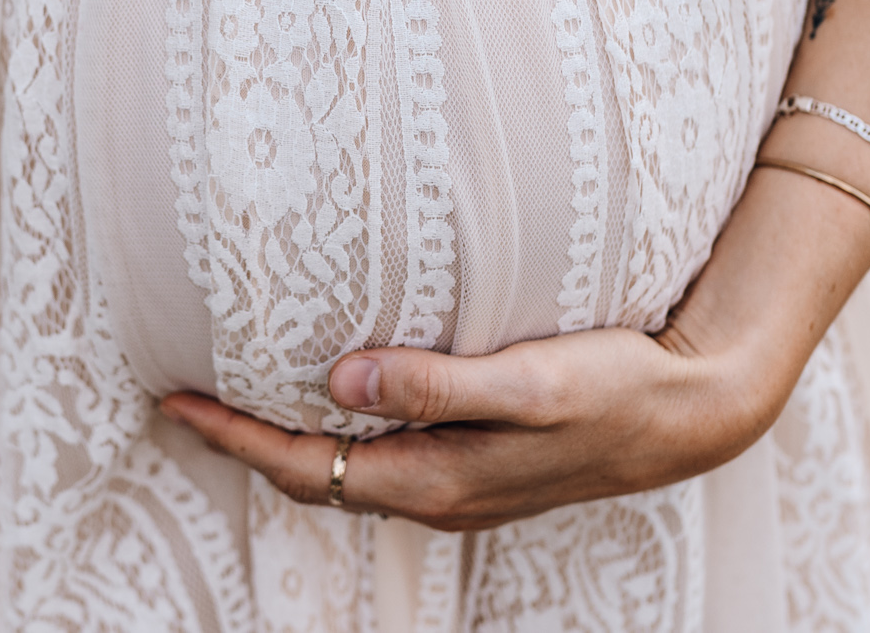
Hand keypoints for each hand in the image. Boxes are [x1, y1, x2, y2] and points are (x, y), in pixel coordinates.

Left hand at [157, 325, 787, 532]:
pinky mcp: (481, 465)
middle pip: (314, 479)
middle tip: (182, 398)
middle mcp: (439, 493)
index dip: (235, 437)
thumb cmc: (616, 387)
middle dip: (244, 444)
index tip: (175, 400)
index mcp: (436, 479)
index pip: (306, 467)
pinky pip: (383, 460)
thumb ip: (436, 382)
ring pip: (348, 473)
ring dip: (288, 442)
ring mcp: (460, 486)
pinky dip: (339, 436)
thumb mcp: (529, 381)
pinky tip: (334, 401)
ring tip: (239, 399)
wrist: (694, 414)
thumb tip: (340, 377)